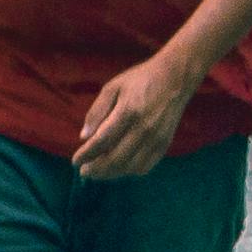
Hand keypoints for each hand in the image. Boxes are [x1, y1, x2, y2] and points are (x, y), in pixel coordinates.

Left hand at [71, 52, 190, 178]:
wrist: (175, 78)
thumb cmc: (140, 79)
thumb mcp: (113, 87)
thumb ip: (97, 111)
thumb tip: (84, 137)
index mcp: (128, 111)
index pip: (102, 141)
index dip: (86, 154)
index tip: (75, 161)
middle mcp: (143, 128)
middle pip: (115, 159)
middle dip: (96, 169)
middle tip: (85, 171)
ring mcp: (156, 138)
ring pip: (130, 166)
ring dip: (111, 174)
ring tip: (99, 172)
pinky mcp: (165, 143)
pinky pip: (145, 166)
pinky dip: (129, 171)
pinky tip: (120, 168)